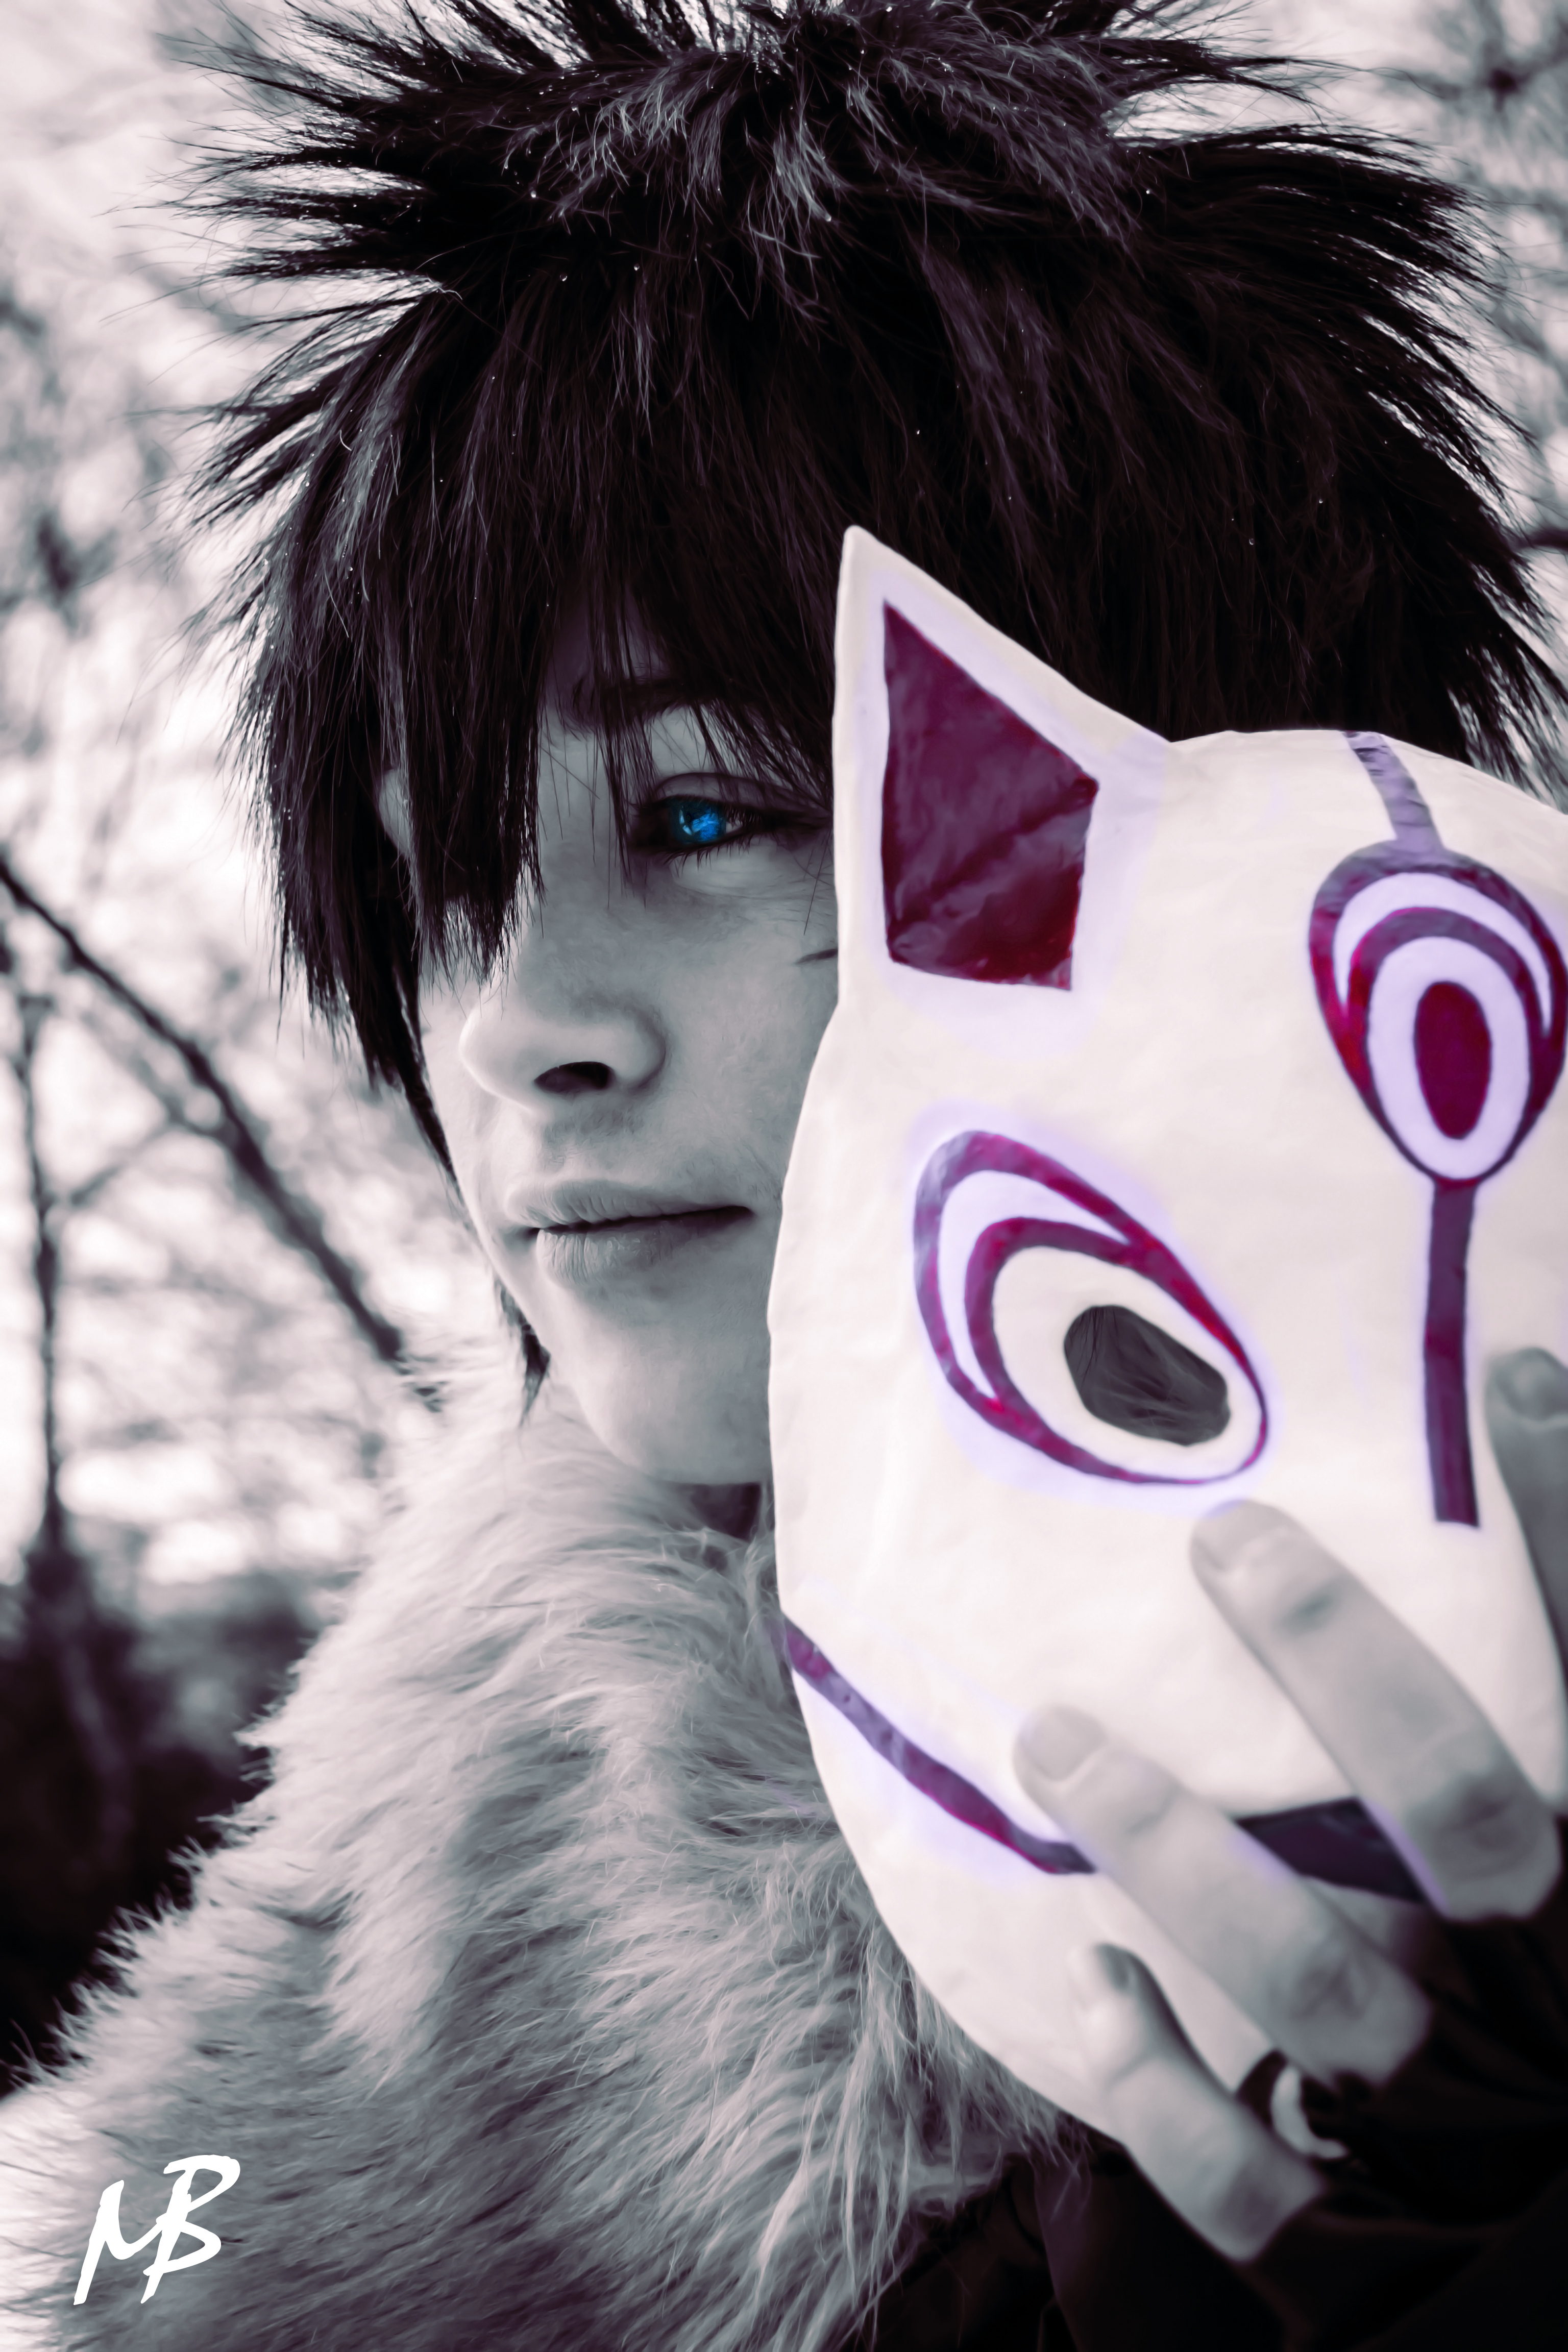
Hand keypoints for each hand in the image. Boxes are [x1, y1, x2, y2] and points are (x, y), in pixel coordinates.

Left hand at [1012, 1347, 1567, 2277]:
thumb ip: (1551, 1703)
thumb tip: (1522, 1458)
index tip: (1509, 1376)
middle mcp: (1556, 2004)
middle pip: (1467, 1812)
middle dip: (1350, 1666)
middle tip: (1228, 1540)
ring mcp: (1467, 2133)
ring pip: (1320, 1980)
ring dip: (1178, 1849)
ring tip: (1059, 1737)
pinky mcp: (1378, 2263)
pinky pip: (1256, 2185)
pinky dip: (1163, 2090)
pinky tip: (1095, 1985)